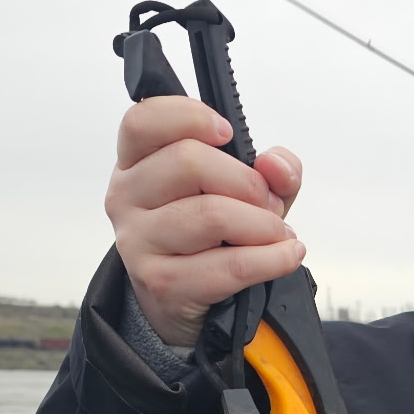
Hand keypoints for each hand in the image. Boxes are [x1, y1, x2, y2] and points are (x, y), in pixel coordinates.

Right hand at [105, 94, 305, 346]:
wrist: (188, 298)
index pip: (142, 121)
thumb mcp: (242, 189)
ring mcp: (138, 242)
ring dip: (263, 224)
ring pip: (212, 215)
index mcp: (135, 162)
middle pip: (188, 162)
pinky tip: (287, 254)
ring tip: (278, 233)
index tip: (228, 133)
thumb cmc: (213, 233)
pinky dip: (272, 259)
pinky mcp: (162, 283)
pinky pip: (230, 266)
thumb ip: (271, 168)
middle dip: (247, 181)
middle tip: (268, 202)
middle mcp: (127, 197)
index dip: (189, 116)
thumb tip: (275, 166)